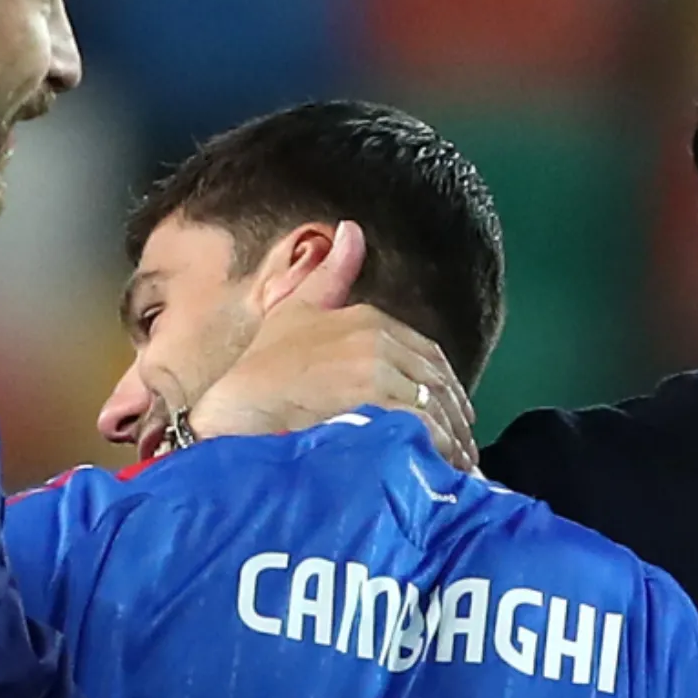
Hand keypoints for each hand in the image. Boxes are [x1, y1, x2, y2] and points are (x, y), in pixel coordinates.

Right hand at [188, 221, 479, 468]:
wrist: (234, 408)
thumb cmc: (260, 367)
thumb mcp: (295, 310)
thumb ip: (330, 276)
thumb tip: (353, 229)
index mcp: (368, 318)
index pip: (428, 355)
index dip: (444, 386)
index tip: (454, 412)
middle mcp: (378, 339)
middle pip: (436, 382)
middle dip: (454, 416)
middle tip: (463, 446)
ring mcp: (377, 371)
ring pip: (434, 407)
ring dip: (452, 438)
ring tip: (456, 465)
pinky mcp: (375, 405)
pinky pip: (423, 429)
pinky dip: (439, 450)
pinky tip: (442, 468)